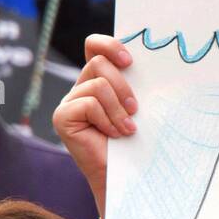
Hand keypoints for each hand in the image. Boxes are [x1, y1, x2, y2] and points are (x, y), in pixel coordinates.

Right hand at [52, 35, 137, 218]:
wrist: (127, 173)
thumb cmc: (137, 138)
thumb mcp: (139, 105)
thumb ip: (137, 83)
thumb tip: (156, 62)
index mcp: (99, 79)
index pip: (94, 46)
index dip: (109, 45)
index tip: (130, 61)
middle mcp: (81, 87)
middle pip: (99, 63)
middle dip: (123, 86)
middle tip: (135, 109)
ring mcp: (69, 102)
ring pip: (97, 84)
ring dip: (118, 108)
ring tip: (127, 127)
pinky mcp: (62, 117)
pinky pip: (88, 104)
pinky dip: (107, 120)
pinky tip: (114, 135)